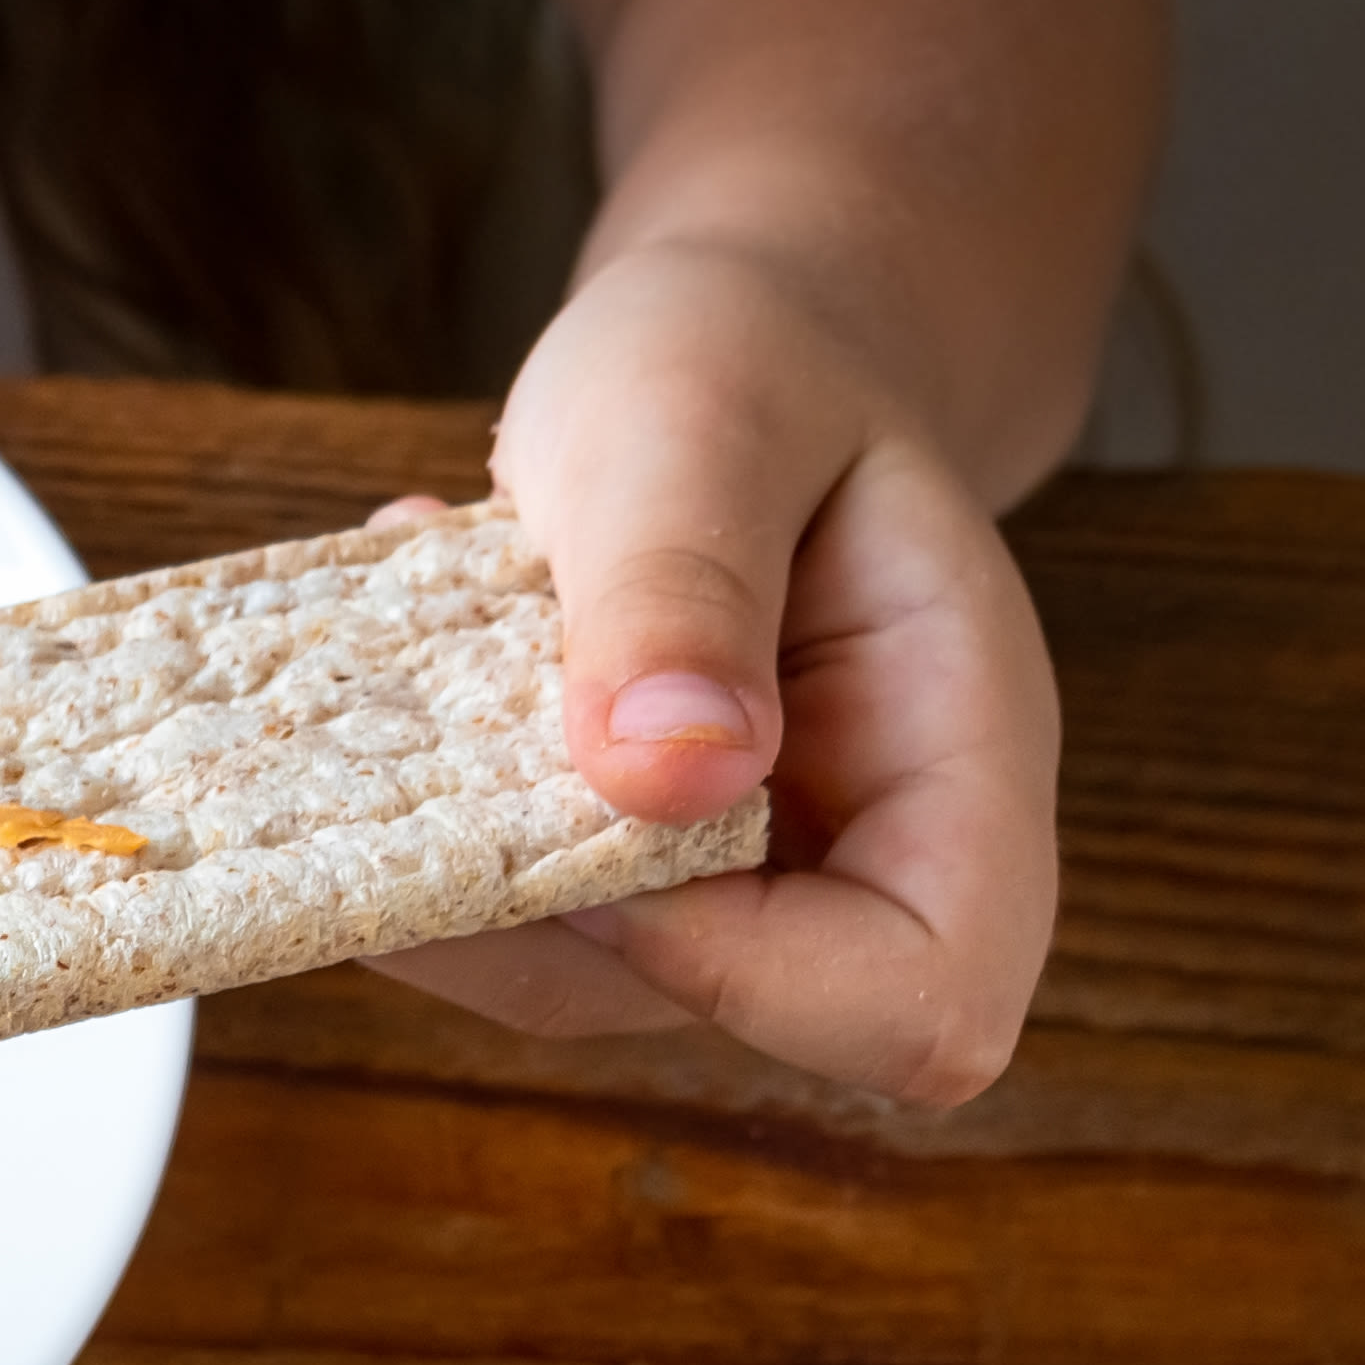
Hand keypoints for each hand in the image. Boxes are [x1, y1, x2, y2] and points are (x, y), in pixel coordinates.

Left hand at [368, 240, 1062, 1107]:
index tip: (599, 810)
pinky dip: (420, 827)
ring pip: (569, 980)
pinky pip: (504, 915)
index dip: (751, 973)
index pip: (927, 996)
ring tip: (409, 662)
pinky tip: (408, 684)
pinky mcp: (627, 874)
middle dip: (532, 900)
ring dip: (440, 860)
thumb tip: (666, 778)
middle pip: (716, 1012)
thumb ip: (686, 585)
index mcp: (956, 753)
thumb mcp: (703, 422)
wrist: (727, 352)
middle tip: (425, 710)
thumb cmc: (747, 363)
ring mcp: (740, 880)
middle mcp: (861, 850)